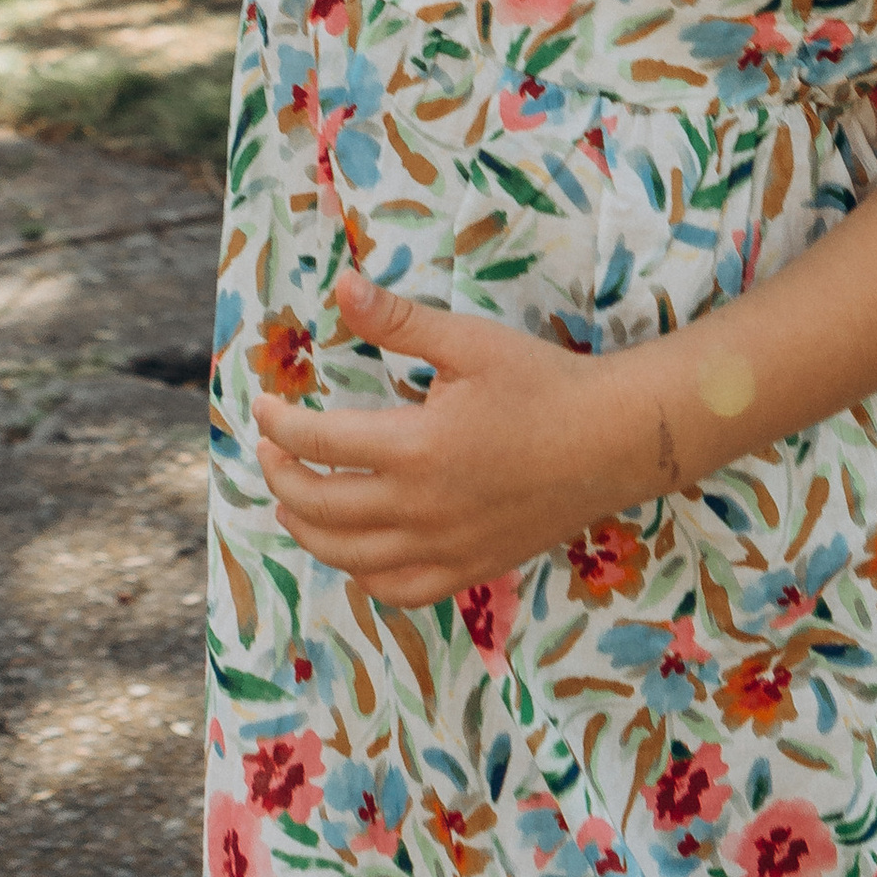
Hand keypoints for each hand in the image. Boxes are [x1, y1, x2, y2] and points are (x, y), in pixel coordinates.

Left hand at [251, 271, 643, 608]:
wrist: (613, 440)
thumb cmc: (543, 382)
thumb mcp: (469, 340)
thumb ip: (399, 321)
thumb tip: (342, 286)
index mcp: (414, 448)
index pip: (318, 444)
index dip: (278, 424)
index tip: (263, 407)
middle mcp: (421, 509)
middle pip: (319, 506)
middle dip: (280, 477)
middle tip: (270, 450)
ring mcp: (444, 547)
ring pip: (349, 557)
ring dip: (307, 529)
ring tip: (292, 502)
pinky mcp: (470, 568)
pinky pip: (398, 590)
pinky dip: (362, 575)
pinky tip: (354, 552)